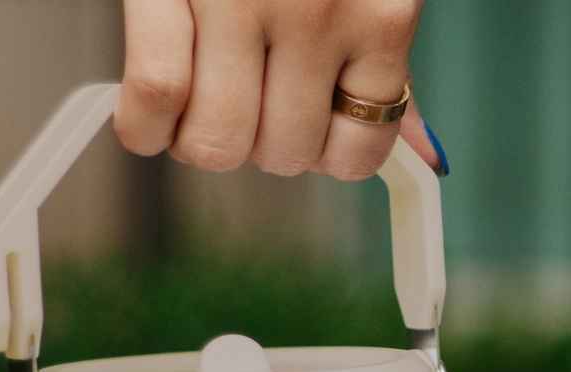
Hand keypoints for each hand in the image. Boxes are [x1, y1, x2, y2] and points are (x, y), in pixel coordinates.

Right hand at [115, 0, 444, 179]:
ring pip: (218, 141)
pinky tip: (146, 121)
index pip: (357, 149)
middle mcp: (321, 9)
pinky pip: (159, 96)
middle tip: (236, 99)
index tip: (298, 126)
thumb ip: (385, 64)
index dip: (319, 153)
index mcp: (382, 12)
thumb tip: (427, 158)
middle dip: (253, 144)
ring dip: (196, 141)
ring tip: (194, 98)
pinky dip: (143, 127)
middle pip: (281, 155)